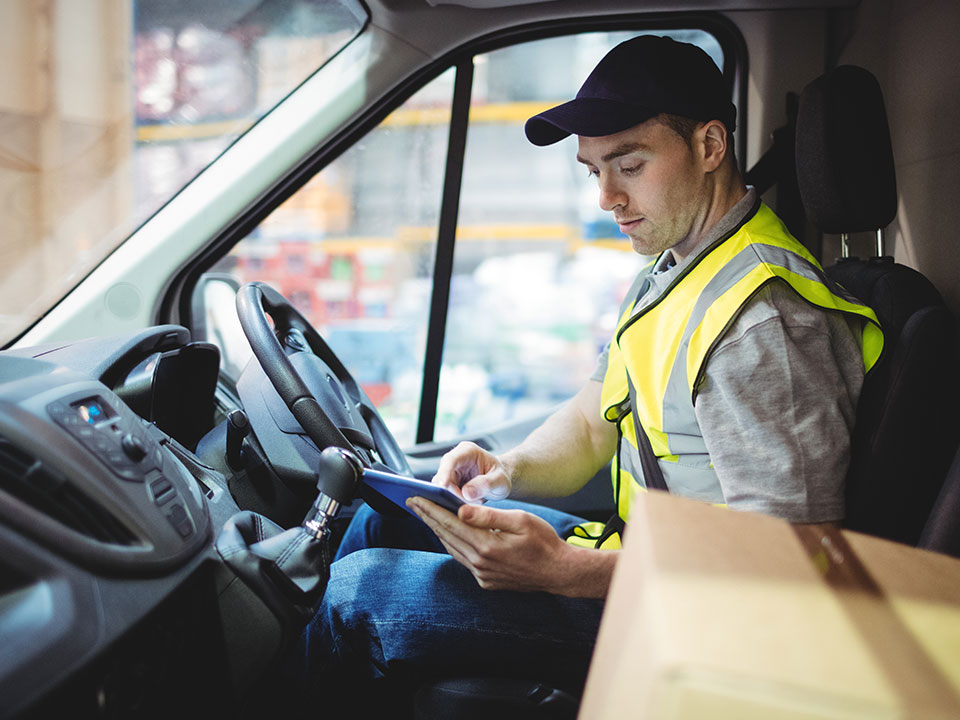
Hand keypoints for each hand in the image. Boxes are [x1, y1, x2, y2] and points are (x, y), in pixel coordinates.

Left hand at [406, 497, 571, 592]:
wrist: (559, 572)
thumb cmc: (544, 542)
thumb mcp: (520, 520)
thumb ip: (488, 515)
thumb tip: (460, 510)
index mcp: (487, 545)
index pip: (450, 523)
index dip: (430, 509)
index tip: (415, 498)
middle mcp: (480, 563)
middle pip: (446, 536)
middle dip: (428, 517)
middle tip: (412, 503)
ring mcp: (482, 575)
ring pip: (452, 549)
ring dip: (438, 531)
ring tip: (427, 515)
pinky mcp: (486, 581)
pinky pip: (463, 559)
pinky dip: (453, 544)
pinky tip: (449, 535)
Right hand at [431, 441, 511, 501]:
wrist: (498, 481)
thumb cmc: (501, 477)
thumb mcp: (500, 480)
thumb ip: (486, 484)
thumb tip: (466, 493)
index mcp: (468, 451)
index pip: (451, 460)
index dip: (444, 473)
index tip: (443, 488)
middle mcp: (455, 459)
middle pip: (442, 476)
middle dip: (450, 492)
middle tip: (466, 505)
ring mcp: (449, 472)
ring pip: (440, 487)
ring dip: (452, 499)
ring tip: (471, 505)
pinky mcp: (448, 484)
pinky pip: (444, 494)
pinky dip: (452, 502)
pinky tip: (464, 507)